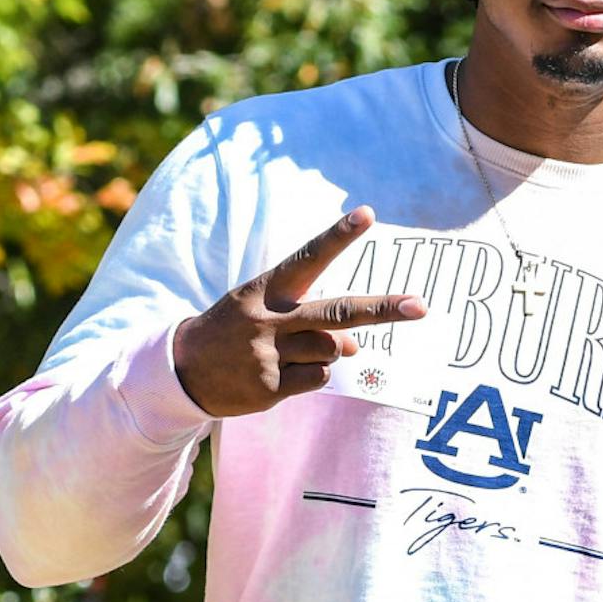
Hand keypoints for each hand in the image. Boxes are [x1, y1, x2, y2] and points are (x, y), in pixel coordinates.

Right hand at [169, 206, 427, 417]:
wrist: (182, 371)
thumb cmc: (238, 332)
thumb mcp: (267, 314)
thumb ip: (314, 322)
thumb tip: (355, 349)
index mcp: (268, 290)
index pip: (309, 257)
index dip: (339, 236)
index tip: (368, 214)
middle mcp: (270, 318)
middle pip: (338, 312)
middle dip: (383, 310)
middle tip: (420, 306)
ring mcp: (269, 353)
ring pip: (332, 350)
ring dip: (325, 352)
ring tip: (287, 353)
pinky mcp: (270, 387)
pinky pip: (318, 379)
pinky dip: (311, 377)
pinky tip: (281, 374)